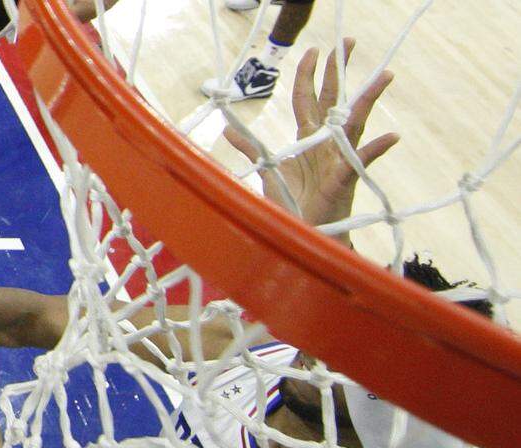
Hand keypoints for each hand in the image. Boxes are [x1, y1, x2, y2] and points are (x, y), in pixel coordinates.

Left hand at [224, 39, 398, 241]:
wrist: (302, 233)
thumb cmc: (289, 202)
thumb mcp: (267, 170)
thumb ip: (250, 148)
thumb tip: (228, 128)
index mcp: (306, 137)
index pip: (307, 97)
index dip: (309, 74)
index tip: (313, 50)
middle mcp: (325, 142)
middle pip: (333, 98)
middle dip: (340, 70)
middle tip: (349, 42)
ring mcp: (337, 158)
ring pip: (354, 123)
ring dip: (368, 100)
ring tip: (384, 76)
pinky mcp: (344, 179)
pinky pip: (361, 161)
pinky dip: (375, 149)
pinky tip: (392, 136)